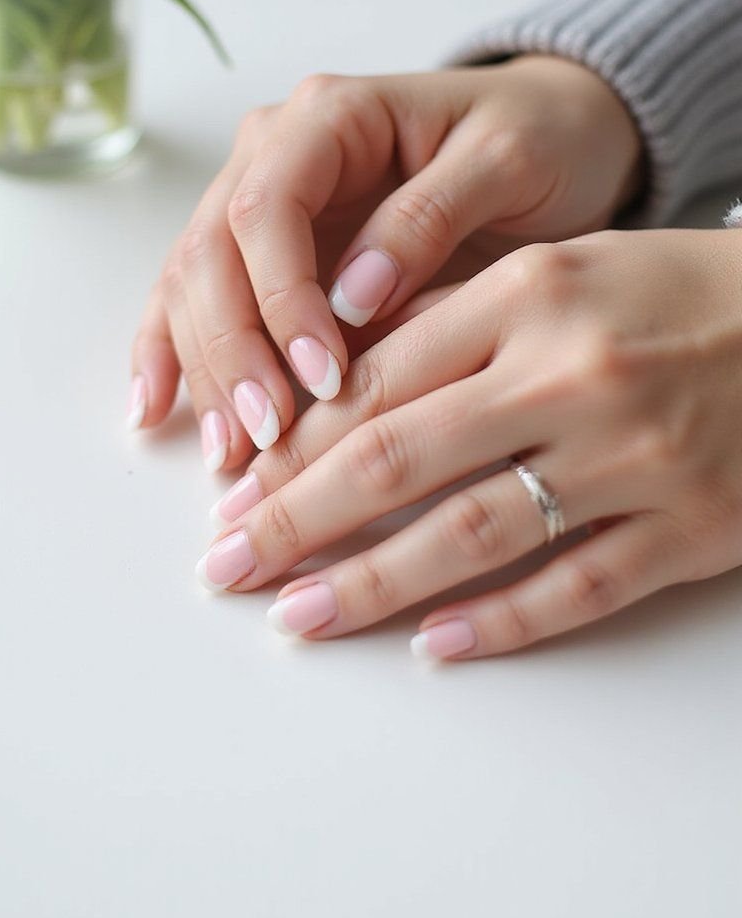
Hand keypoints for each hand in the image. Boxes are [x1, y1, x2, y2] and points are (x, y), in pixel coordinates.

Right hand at [130, 56, 641, 467]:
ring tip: (228, 454)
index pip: (266, 209)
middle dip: (231, 351)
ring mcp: (262, 200)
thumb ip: (429, 216)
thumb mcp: (507, 162)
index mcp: (329, 116)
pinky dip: (176, 353)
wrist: (552, 135)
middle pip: (212, 253)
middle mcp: (275, 152)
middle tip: (265, 439)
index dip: (280, 299)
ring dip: (206, 370)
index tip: (322, 376)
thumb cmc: (539, 140)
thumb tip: (352, 298)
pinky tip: (157, 409)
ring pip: (195, 286)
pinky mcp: (268, 251)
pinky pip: (199, 299)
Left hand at [196, 229, 741, 658]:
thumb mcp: (561, 271)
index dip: (296, 443)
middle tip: (226, 565)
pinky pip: (578, 586)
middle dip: (297, 518)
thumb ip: (454, 318)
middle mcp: (572, 372)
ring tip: (298, 617)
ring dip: (373, 583)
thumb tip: (339, 386)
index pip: (382, 378)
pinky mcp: (692, 525)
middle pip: (401, 456)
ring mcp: (636, 455)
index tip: (238, 488)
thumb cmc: (673, 292)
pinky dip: (500, 622)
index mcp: (530, 294)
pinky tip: (433, 646)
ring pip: (474, 532)